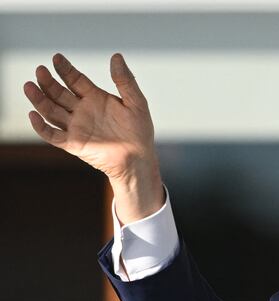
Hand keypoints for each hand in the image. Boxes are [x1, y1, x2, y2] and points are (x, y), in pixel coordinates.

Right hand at [23, 53, 163, 222]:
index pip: (75, 80)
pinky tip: (33, 115)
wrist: (139, 158)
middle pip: (59, 93)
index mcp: (95, 98)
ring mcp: (76, 127)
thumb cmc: (139, 131)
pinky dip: (41, 127)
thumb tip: (116, 56)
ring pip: (51, 111)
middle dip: (48, 82)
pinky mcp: (73, 143)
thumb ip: (125, 80)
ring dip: (39, 99)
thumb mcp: (136, 102)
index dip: (65, 69)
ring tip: (29, 86)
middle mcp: (82, 110)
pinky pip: (52, 135)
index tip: (57, 58)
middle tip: (40, 70)